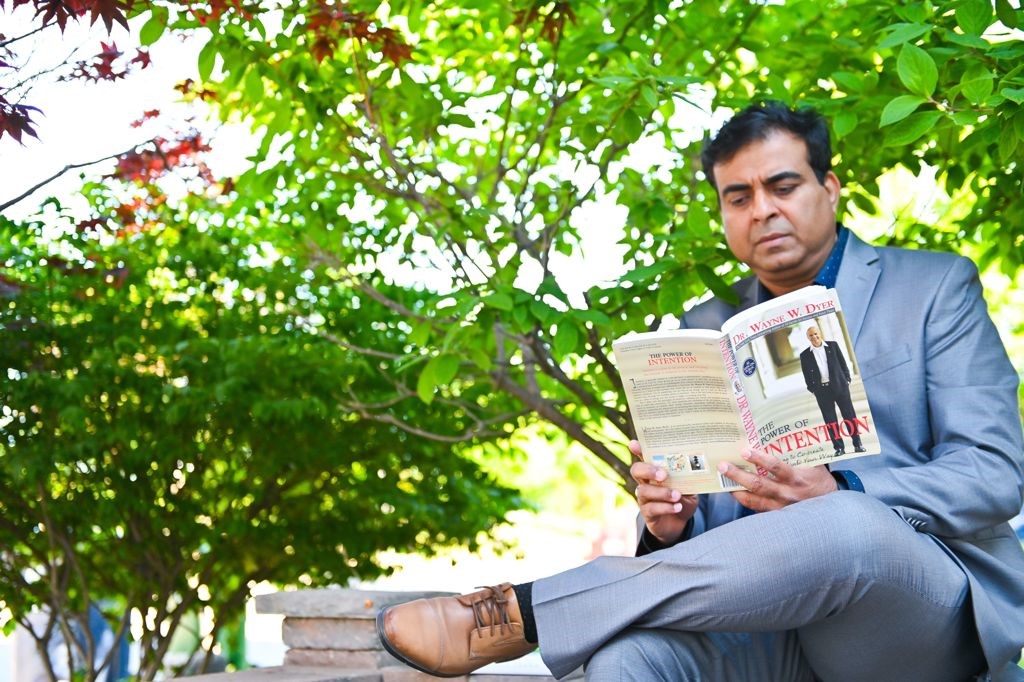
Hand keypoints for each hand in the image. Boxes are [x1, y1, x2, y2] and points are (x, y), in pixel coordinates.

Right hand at [629, 440, 697, 545]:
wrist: (680, 523)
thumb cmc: (682, 498)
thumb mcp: (688, 486)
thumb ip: (687, 478)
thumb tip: (696, 466)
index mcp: (655, 471)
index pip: (644, 456)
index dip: (637, 449)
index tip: (634, 444)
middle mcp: (645, 482)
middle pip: (636, 470)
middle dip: (648, 470)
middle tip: (664, 474)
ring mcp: (644, 498)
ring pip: (643, 491)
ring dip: (661, 492)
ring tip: (677, 495)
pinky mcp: (647, 513)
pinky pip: (651, 508)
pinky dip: (666, 507)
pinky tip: (677, 507)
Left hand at [718, 447, 837, 512]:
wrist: (832, 506)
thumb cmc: (819, 479)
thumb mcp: (813, 463)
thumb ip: (798, 452)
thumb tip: (781, 431)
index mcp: (797, 478)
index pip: (776, 467)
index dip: (760, 459)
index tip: (745, 451)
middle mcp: (788, 493)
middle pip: (759, 485)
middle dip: (738, 475)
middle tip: (723, 465)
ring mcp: (781, 507)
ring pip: (754, 500)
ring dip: (736, 490)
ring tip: (722, 482)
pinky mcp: (777, 515)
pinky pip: (757, 509)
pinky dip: (744, 501)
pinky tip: (733, 492)